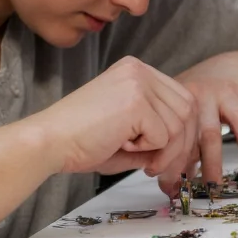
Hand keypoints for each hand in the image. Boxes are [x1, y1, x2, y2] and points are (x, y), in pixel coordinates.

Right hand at [33, 56, 197, 178]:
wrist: (49, 142)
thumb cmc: (79, 140)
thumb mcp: (127, 131)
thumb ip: (157, 133)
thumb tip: (185, 150)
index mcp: (135, 71)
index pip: (181, 97)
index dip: (182, 131)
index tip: (169, 155)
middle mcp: (138, 70)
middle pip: (188, 108)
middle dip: (181, 145)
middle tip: (161, 167)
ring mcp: (137, 83)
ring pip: (180, 124)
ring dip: (165, 152)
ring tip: (140, 160)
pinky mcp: (135, 102)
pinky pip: (164, 136)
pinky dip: (149, 151)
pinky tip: (122, 147)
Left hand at [171, 57, 237, 189]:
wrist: (224, 72)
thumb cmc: (196, 103)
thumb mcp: (180, 118)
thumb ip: (175, 149)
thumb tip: (170, 188)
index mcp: (180, 103)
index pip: (178, 136)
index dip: (175, 164)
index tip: (174, 186)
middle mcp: (204, 96)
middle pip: (209, 132)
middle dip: (211, 163)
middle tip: (211, 187)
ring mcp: (228, 96)